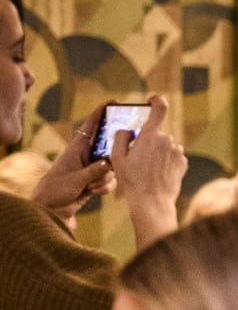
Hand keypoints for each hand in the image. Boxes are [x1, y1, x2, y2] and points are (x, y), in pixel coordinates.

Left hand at [33, 103, 114, 218]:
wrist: (52, 208)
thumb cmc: (56, 188)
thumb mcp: (75, 179)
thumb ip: (94, 171)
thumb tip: (110, 163)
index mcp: (77, 148)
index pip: (91, 125)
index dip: (101, 112)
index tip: (114, 101)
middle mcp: (87, 155)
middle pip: (109, 146)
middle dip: (113, 157)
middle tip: (111, 164)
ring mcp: (93, 167)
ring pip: (113, 167)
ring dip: (105, 179)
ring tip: (92, 186)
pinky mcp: (97, 180)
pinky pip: (111, 180)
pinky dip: (105, 187)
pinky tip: (93, 192)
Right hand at [110, 97, 185, 249]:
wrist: (151, 202)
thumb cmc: (131, 179)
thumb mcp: (116, 156)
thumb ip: (121, 136)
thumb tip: (128, 130)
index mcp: (150, 135)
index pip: (159, 108)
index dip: (156, 101)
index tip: (152, 100)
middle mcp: (168, 140)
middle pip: (157, 133)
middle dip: (148, 140)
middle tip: (138, 158)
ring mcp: (178, 151)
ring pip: (165, 145)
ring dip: (157, 152)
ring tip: (147, 169)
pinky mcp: (183, 162)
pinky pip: (172, 156)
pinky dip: (165, 161)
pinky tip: (158, 173)